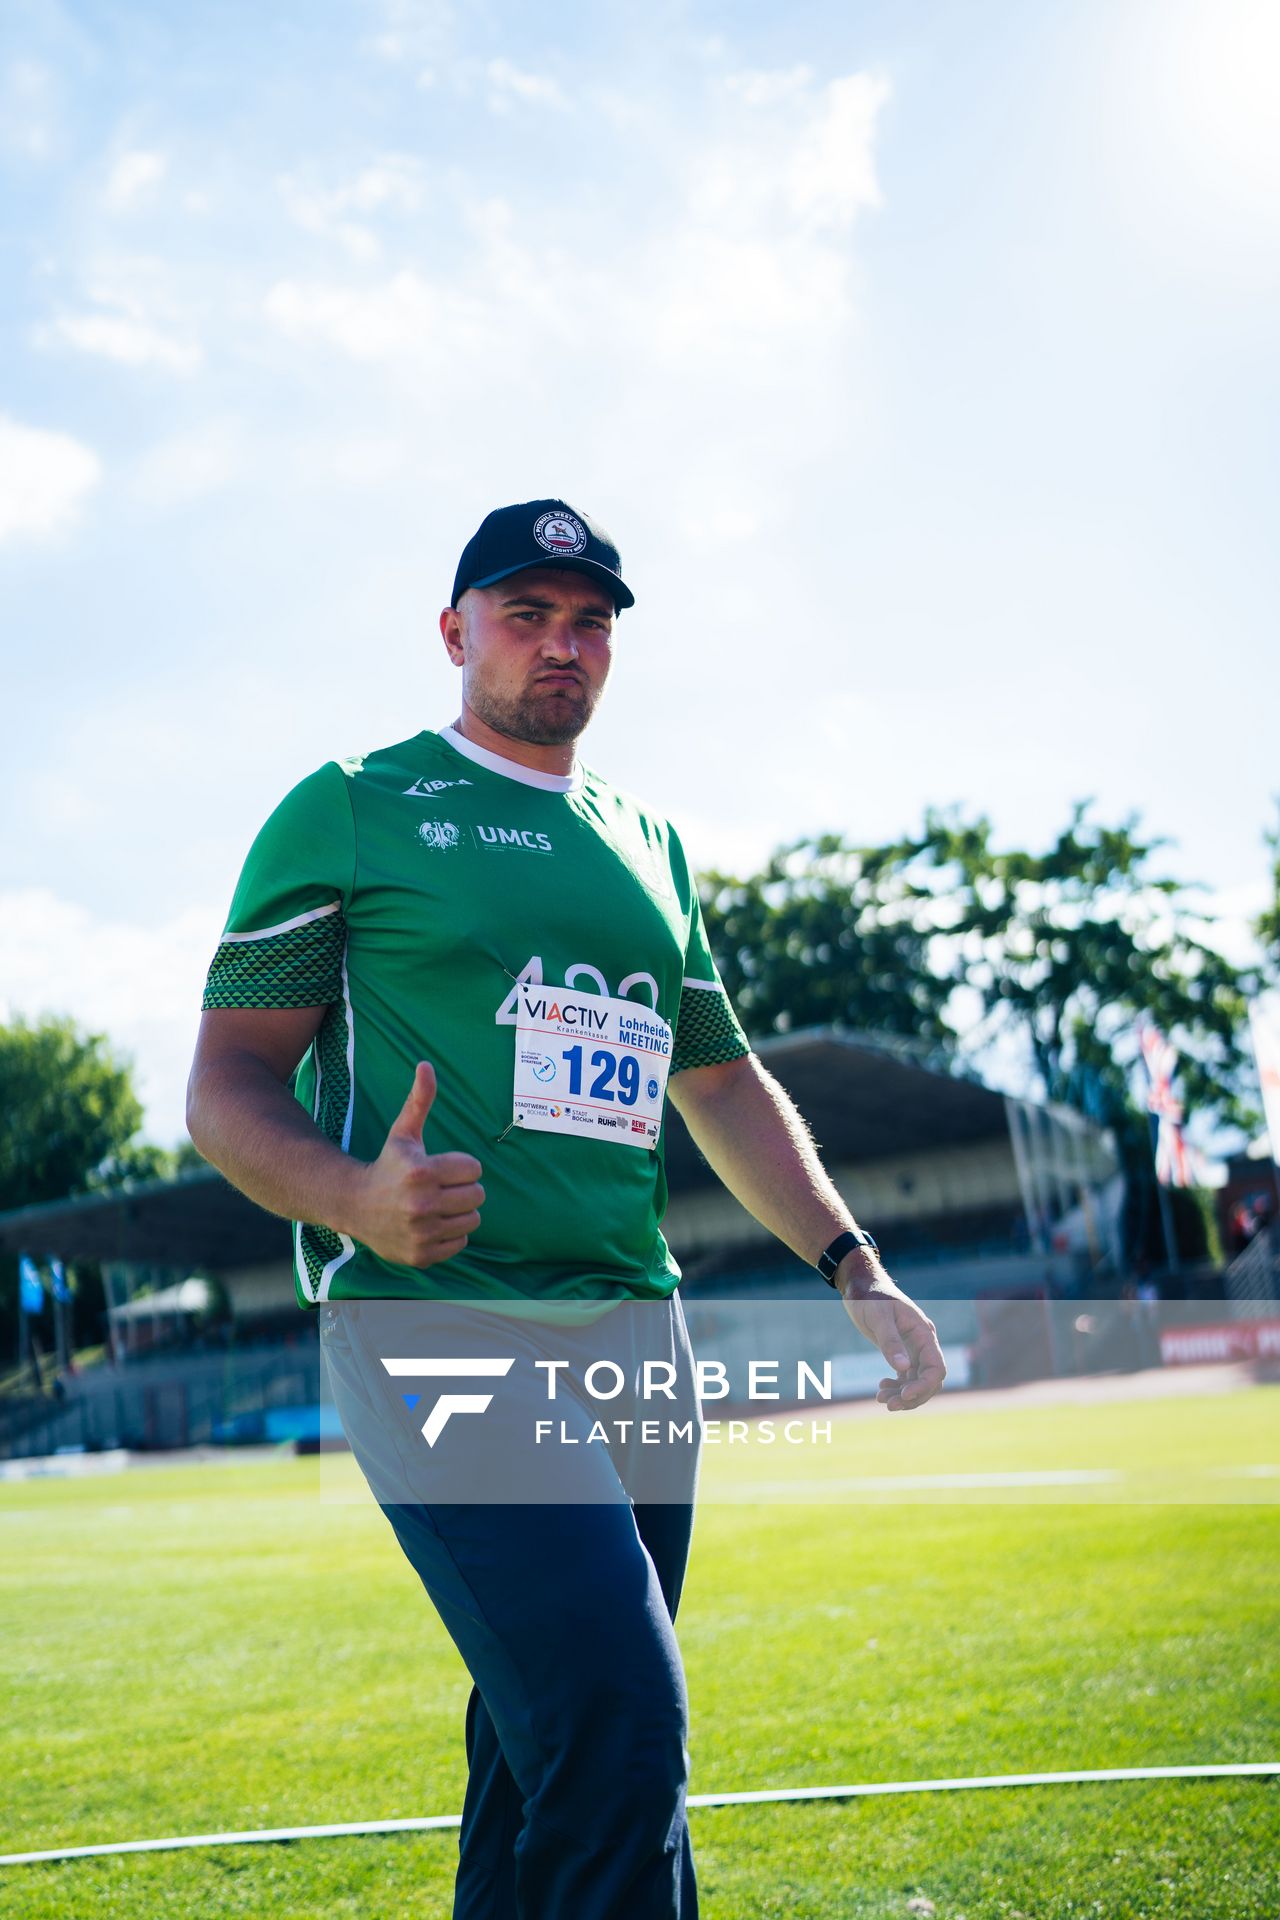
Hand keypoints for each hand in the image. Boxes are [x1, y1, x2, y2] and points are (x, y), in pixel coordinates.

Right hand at [350, 1062, 484, 1267]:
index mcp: (421, 1172)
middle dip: (463, 1189)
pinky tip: (429, 1225)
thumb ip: (420, 1100)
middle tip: (440, 1188)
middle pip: (477, 1196)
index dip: (461, 1166)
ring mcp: (421, 1233)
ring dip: (459, 1212)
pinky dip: (450, 1235)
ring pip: (472, 1220)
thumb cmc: (387, 1165)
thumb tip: (426, 1064)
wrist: (354, 1205)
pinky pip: (460, 1243)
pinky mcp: (421, 1255)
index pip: (474, 1170)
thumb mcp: (403, 1133)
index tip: (440, 1168)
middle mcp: (421, 1205)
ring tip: (436, 1206)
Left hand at [836, 1255, 945, 1411]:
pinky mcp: (901, 1352)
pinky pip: (906, 1376)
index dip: (924, 1386)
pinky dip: (897, 1386)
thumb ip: (890, 1342)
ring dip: (902, 1394)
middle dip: (912, 1396)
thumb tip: (903, 1368)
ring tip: (881, 1398)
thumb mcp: (879, 1317)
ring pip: (916, 1380)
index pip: (936, 1368)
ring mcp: (913, 1348)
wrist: (860, 1285)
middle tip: (888, 1404)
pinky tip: (882, 1386)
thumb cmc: (870, 1296)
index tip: (904, 1396)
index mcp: (923, 1333)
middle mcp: (922, 1343)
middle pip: (929, 1379)